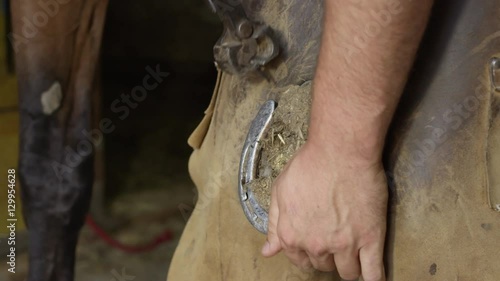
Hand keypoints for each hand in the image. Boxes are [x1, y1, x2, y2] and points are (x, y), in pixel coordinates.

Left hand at [261, 141, 387, 280]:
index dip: (307, 254)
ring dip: (348, 266)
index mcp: (292, 235)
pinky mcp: (371, 239)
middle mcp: (316, 245)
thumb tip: (268, 251)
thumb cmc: (309, 165)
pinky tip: (373, 277)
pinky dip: (373, 278)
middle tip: (333, 240)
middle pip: (323, 265)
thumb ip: (274, 223)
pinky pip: (373, 272)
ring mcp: (345, 244)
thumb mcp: (280, 190)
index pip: (299, 260)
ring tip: (352, 253)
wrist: (340, 151)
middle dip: (326, 256)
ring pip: (347, 273)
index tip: (315, 246)